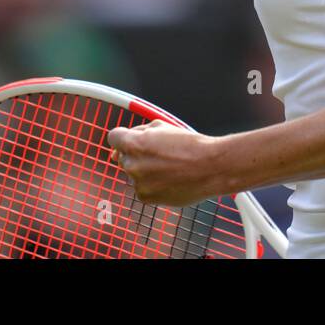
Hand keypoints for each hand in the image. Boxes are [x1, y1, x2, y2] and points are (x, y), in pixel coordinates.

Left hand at [107, 121, 223, 207]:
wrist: (210, 167)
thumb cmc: (189, 144)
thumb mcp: (163, 127)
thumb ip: (140, 132)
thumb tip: (122, 140)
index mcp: (134, 143)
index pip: (114, 137)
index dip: (124, 138)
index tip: (133, 141)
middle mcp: (132, 164)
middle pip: (124, 156)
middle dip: (137, 154)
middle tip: (160, 154)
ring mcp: (138, 182)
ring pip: (135, 173)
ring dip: (146, 170)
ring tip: (171, 167)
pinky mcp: (146, 197)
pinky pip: (143, 188)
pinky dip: (153, 184)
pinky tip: (171, 179)